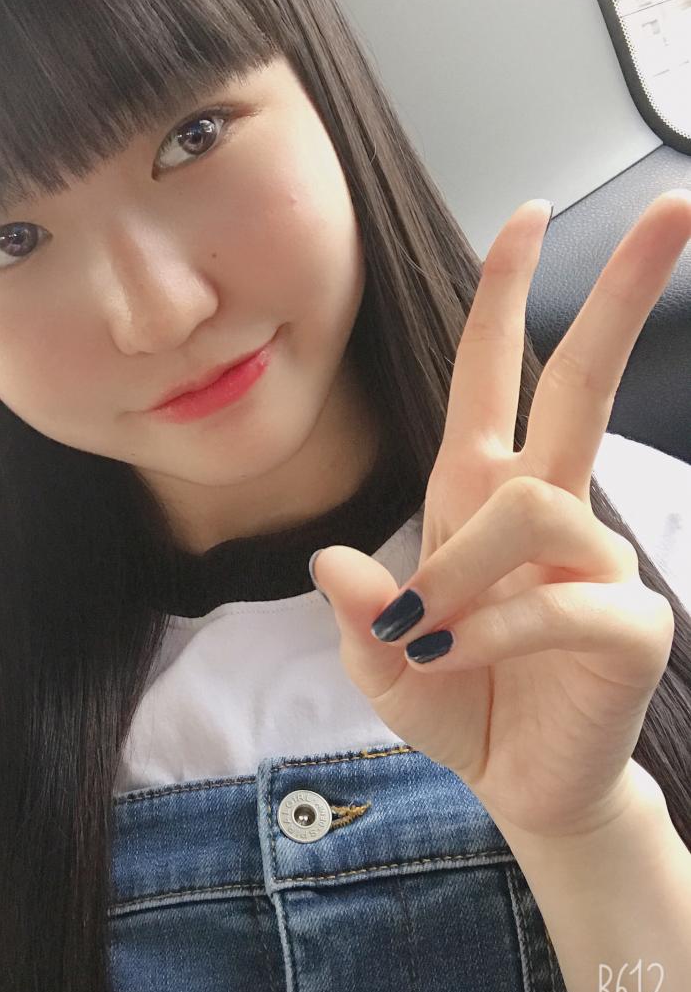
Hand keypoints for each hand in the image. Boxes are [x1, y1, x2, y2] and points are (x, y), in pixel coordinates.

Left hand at [312, 192, 690, 840]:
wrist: (520, 785)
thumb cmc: (456, 704)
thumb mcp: (381, 662)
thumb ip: (359, 614)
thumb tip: (333, 563)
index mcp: (481, 495)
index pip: (495, 374)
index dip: (504, 295)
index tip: (524, 216)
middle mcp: (546, 511)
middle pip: (585, 381)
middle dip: (621, 294)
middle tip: (675, 206)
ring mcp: (596, 560)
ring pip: (532, 506)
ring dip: (461, 571)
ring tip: (424, 637)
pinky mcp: (628, 620)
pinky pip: (553, 598)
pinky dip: (488, 631)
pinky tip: (455, 661)